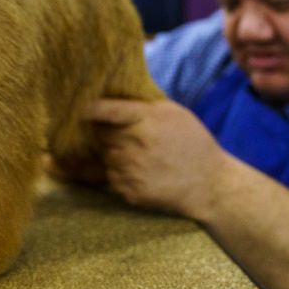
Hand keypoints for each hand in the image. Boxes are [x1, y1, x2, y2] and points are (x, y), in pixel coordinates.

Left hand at [85, 98, 230, 219]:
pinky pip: (111, 175)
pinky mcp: (128, 190)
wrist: (210, 185)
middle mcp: (134, 144)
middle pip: (101, 133)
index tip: (78, 106)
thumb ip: (143, 106)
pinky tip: (140, 170)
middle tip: (124, 134)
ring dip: (113, 152)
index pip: (105, 110)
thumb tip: (113, 97)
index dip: (88, 108)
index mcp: (146, 119)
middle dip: (106, 132)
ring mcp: (130, 169)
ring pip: (105, 155)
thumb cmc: (193, 143)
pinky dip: (119, 171)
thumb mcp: (174, 113)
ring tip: (138, 153)